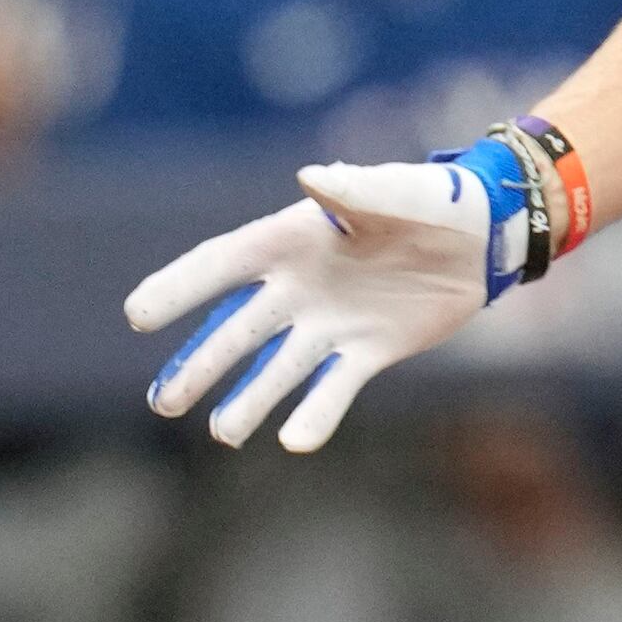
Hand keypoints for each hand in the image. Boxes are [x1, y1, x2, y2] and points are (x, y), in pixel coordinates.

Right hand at [123, 160, 491, 451]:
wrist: (484, 235)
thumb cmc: (433, 200)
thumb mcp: (396, 191)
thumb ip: (353, 190)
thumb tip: (313, 178)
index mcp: (291, 238)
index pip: (222, 266)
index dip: (178, 288)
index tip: (137, 315)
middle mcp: (299, 287)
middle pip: (237, 330)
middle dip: (200, 365)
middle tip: (163, 404)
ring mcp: (330, 324)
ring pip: (278, 369)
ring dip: (249, 401)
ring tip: (223, 434)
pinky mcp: (366, 352)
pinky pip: (334, 389)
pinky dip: (315, 415)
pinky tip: (293, 442)